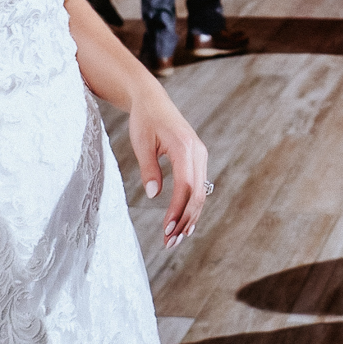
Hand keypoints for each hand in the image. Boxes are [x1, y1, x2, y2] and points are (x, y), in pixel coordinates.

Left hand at [127, 84, 208, 248]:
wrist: (153, 100)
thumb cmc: (144, 120)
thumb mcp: (141, 143)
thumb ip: (149, 168)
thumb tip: (155, 195)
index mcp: (184, 147)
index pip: (186, 185)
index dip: (178, 210)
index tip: (166, 229)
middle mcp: (198, 152)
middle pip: (197, 193)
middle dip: (184, 220)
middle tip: (169, 242)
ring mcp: (200, 155)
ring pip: (201, 193)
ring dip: (189, 218)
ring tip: (174, 239)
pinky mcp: (197, 159)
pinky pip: (199, 186)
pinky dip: (192, 207)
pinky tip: (184, 224)